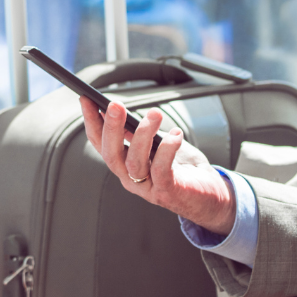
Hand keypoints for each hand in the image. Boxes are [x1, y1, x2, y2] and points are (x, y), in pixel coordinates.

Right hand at [80, 97, 235, 233]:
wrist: (209, 197)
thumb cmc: (183, 169)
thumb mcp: (157, 146)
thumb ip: (138, 134)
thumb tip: (121, 111)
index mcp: (124, 165)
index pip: (100, 144)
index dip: (92, 122)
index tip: (87, 99)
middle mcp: (130, 178)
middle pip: (111, 155)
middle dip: (111, 128)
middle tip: (115, 104)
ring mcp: (147, 188)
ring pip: (134, 162)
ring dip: (143, 135)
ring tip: (155, 114)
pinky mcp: (167, 192)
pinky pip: (161, 170)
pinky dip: (167, 149)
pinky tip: (176, 134)